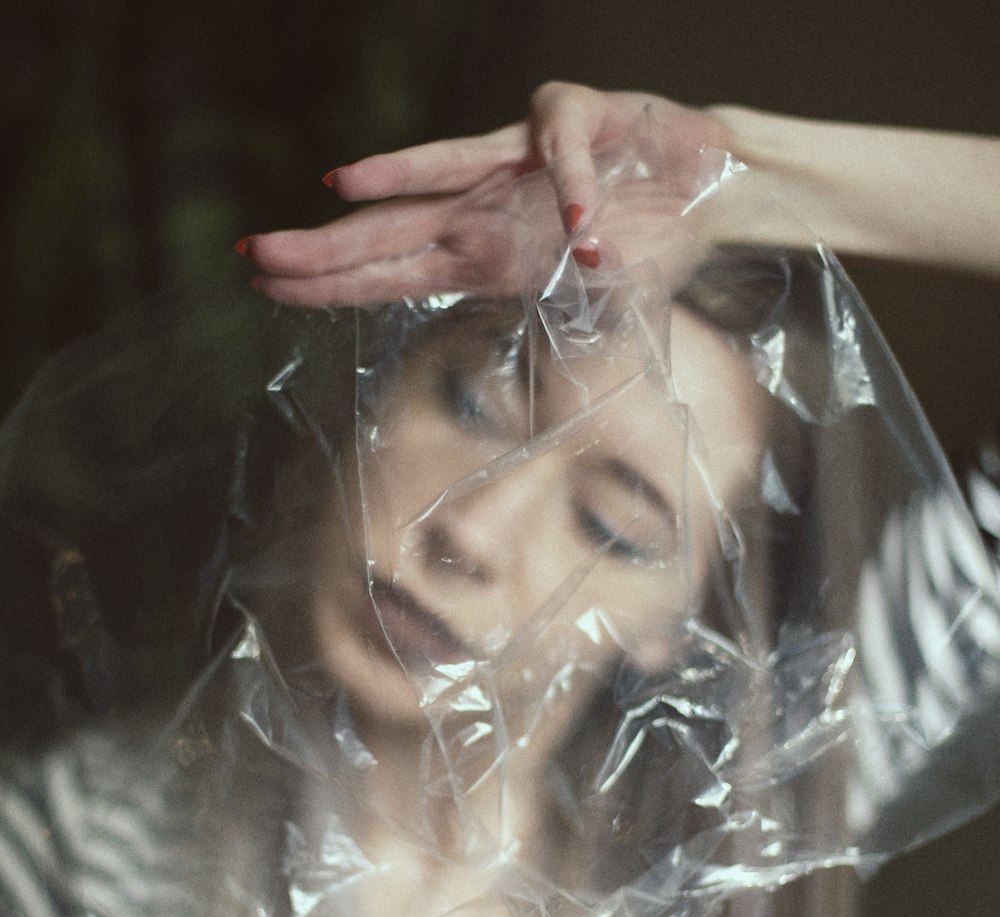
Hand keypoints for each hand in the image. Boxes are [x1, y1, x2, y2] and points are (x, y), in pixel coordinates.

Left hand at [245, 83, 735, 305]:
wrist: (704, 183)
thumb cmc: (641, 245)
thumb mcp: (592, 316)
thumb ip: (562, 348)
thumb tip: (546, 425)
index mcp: (477, 256)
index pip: (386, 273)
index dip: (327, 282)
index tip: (265, 287)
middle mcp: (480, 209)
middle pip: (388, 229)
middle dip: (322, 246)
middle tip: (253, 255)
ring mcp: (517, 163)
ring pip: (444, 167)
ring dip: (394, 176)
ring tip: (337, 186)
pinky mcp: (570, 123)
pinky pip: (563, 155)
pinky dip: (575, 191)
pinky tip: (585, 234)